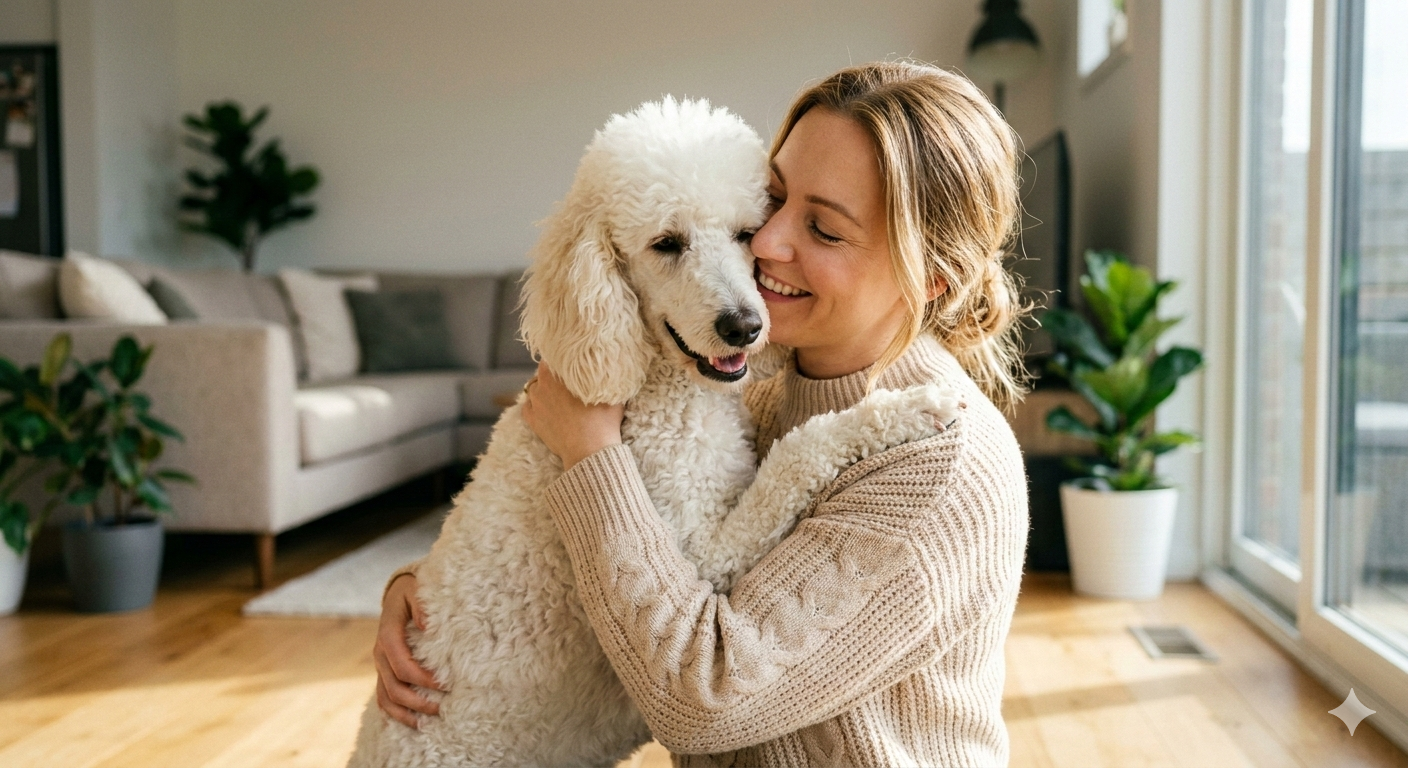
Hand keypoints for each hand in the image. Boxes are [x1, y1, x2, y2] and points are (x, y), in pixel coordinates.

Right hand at [373, 573, 443, 726]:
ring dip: (406, 713)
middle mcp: (380, 653)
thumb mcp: (416, 590)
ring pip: (386, 698)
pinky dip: (396, 714)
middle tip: (442, 709)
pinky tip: (414, 723)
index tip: (445, 686)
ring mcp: (380, 665)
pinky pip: (384, 698)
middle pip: (394, 687)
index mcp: (388, 634)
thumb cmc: (412, 592)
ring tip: (428, 724)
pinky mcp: (384, 672)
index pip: (402, 664)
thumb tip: (426, 625)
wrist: (397, 595)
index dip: (422, 679)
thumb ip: (421, 606)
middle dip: (417, 701)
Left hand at [521, 363, 624, 469]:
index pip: (554, 357)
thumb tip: (610, 366)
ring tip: (557, 397)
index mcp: (558, 374)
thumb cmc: (603, 420)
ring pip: (533, 389)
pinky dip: (535, 406)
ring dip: (543, 390)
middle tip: (566, 381)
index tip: (570, 363)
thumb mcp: (612, 392)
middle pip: (543, 372)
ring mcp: (535, 404)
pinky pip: (527, 407)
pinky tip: (546, 410)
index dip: (562, 359)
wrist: (590, 451)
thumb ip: (607, 377)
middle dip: (553, 374)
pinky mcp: (532, 421)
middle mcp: (542, 386)